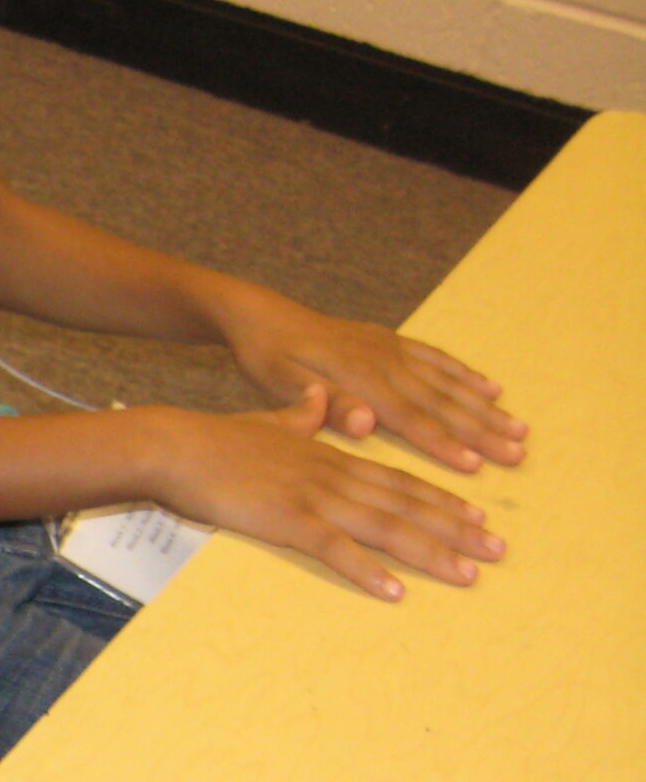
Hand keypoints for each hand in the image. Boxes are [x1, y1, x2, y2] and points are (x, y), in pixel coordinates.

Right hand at [149, 389, 503, 599]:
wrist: (174, 445)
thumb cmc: (211, 439)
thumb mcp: (266, 421)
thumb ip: (300, 417)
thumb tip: (321, 402)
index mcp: (328, 455)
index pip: (397, 479)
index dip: (440, 498)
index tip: (476, 515)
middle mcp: (331, 474)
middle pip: (405, 503)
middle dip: (454, 528)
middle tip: (496, 550)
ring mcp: (311, 497)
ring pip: (383, 526)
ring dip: (429, 551)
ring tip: (466, 573)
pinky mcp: (286, 519)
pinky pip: (335, 549)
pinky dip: (367, 570)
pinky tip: (394, 590)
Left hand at [226, 301, 524, 473]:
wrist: (261, 315)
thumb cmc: (267, 356)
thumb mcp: (282, 383)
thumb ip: (325, 402)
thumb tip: (365, 424)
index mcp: (360, 378)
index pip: (410, 418)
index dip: (443, 444)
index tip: (476, 466)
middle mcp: (385, 361)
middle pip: (442, 401)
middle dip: (482, 430)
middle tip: (518, 454)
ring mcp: (392, 348)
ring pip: (449, 381)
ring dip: (486, 406)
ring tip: (520, 428)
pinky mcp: (391, 340)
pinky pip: (439, 359)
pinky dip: (468, 375)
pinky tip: (491, 388)